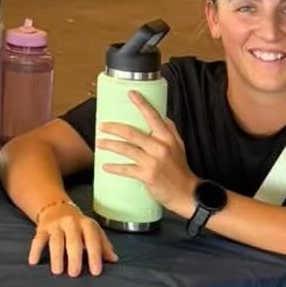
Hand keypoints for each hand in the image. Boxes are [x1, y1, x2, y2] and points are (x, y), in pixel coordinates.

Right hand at [28, 198, 117, 277]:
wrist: (57, 207)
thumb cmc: (79, 226)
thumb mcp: (93, 231)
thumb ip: (103, 245)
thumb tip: (114, 259)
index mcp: (86, 224)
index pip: (92, 240)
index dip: (95, 256)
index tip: (96, 271)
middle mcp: (71, 223)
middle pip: (73, 241)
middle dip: (74, 257)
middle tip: (74, 274)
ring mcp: (55, 225)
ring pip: (56, 241)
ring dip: (56, 256)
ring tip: (57, 271)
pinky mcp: (42, 228)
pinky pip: (37, 239)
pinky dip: (35, 250)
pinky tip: (34, 262)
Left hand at [96, 93, 197, 216]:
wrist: (186, 193)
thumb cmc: (180, 169)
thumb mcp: (179, 146)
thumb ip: (170, 131)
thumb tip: (163, 117)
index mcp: (167, 138)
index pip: (153, 116)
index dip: (142, 104)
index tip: (131, 93)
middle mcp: (159, 147)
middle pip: (131, 133)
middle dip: (113, 128)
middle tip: (102, 126)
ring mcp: (152, 161)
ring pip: (125, 149)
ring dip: (109, 145)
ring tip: (99, 143)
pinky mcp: (147, 175)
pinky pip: (126, 169)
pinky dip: (114, 167)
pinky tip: (105, 166)